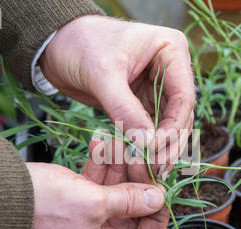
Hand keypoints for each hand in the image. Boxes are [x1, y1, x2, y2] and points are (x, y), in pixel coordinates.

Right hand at [25, 142, 168, 228]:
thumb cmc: (41, 208)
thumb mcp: (94, 204)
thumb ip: (130, 201)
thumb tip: (158, 198)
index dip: (157, 217)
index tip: (160, 190)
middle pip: (131, 212)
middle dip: (137, 182)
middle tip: (141, 158)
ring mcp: (84, 219)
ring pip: (114, 193)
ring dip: (119, 167)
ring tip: (121, 144)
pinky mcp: (74, 200)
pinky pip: (96, 183)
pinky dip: (100, 165)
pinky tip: (101, 145)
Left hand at [39, 15, 194, 176]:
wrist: (57, 44)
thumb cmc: (80, 45)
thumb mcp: (102, 74)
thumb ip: (125, 108)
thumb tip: (147, 144)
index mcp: (170, 49)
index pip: (183, 96)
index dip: (173, 126)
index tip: (155, 149)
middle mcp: (170, 68)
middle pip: (180, 113)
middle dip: (170, 142)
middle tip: (158, 169)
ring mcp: (158, 86)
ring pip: (168, 124)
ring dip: (161, 147)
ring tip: (153, 171)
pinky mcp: (142, 101)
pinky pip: (151, 126)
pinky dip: (147, 143)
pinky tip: (143, 161)